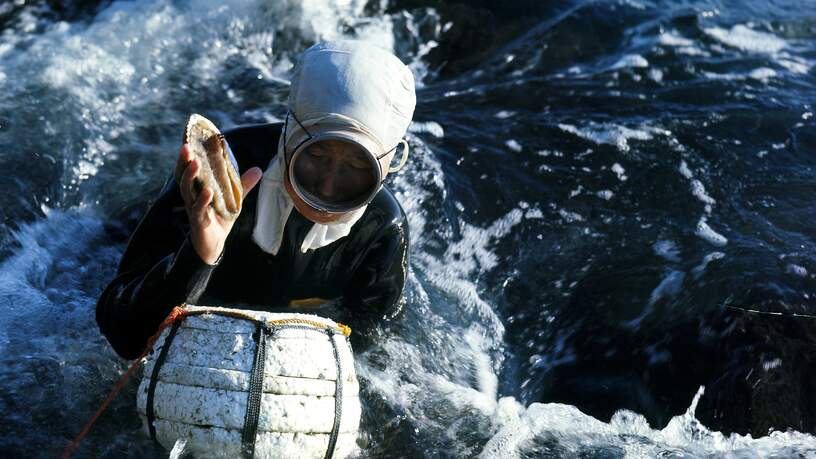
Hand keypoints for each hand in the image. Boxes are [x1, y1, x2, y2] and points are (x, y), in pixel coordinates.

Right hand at [174, 144, 261, 263]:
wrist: (213, 245)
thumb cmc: (220, 218)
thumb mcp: (233, 199)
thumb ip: (242, 185)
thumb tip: (258, 169)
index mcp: (196, 189)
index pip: (187, 169)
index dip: (186, 156)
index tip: (187, 139)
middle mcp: (191, 197)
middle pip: (183, 177)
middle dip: (184, 162)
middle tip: (186, 147)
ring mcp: (193, 209)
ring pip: (188, 191)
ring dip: (191, 176)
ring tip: (196, 163)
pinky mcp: (199, 222)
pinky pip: (198, 209)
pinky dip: (203, 200)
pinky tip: (208, 191)